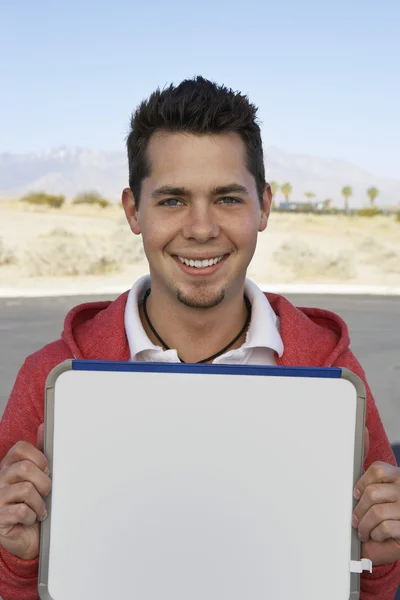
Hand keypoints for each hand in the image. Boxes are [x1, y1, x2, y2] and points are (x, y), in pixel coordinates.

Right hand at [0, 424, 50, 559]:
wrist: (28, 536)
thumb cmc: (32, 503)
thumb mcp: (37, 475)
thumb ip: (39, 453)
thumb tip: (43, 427)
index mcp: (8, 466)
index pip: (20, 448)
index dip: (39, 458)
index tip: (46, 469)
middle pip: (26, 468)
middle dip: (43, 481)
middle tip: (46, 491)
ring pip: (26, 490)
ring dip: (40, 503)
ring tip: (39, 509)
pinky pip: (21, 511)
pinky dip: (32, 516)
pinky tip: (31, 518)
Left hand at [353, 427, 399, 565]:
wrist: (395, 540)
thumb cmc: (388, 511)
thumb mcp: (381, 487)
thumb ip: (373, 468)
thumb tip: (364, 432)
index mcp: (399, 476)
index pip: (377, 470)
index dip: (361, 484)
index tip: (356, 494)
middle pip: (372, 493)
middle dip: (359, 510)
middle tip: (356, 519)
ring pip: (376, 512)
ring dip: (364, 525)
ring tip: (363, 530)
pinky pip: (384, 528)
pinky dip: (375, 534)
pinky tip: (376, 535)